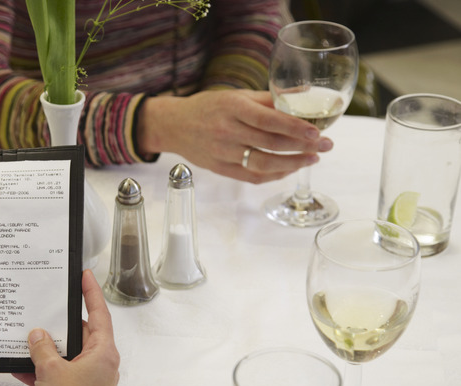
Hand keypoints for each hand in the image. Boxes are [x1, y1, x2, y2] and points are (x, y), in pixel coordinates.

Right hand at [13, 270, 119, 385]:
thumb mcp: (51, 370)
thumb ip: (42, 348)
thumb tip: (38, 335)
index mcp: (103, 352)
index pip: (99, 313)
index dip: (91, 292)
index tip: (85, 276)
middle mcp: (101, 363)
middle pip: (82, 334)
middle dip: (60, 325)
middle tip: (48, 311)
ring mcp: (91, 379)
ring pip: (68, 354)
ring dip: (49, 350)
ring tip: (30, 341)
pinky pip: (61, 374)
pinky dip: (44, 371)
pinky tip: (23, 369)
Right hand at [137, 89, 333, 183]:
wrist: (174, 126)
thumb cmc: (209, 107)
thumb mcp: (237, 96)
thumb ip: (269, 98)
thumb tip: (304, 93)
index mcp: (233, 108)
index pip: (270, 120)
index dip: (296, 128)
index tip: (318, 131)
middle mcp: (227, 131)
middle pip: (271, 144)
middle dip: (303, 147)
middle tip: (326, 146)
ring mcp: (223, 153)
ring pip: (263, 163)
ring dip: (292, 164)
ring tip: (311, 159)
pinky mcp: (220, 169)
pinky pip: (251, 176)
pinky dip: (273, 174)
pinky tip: (289, 169)